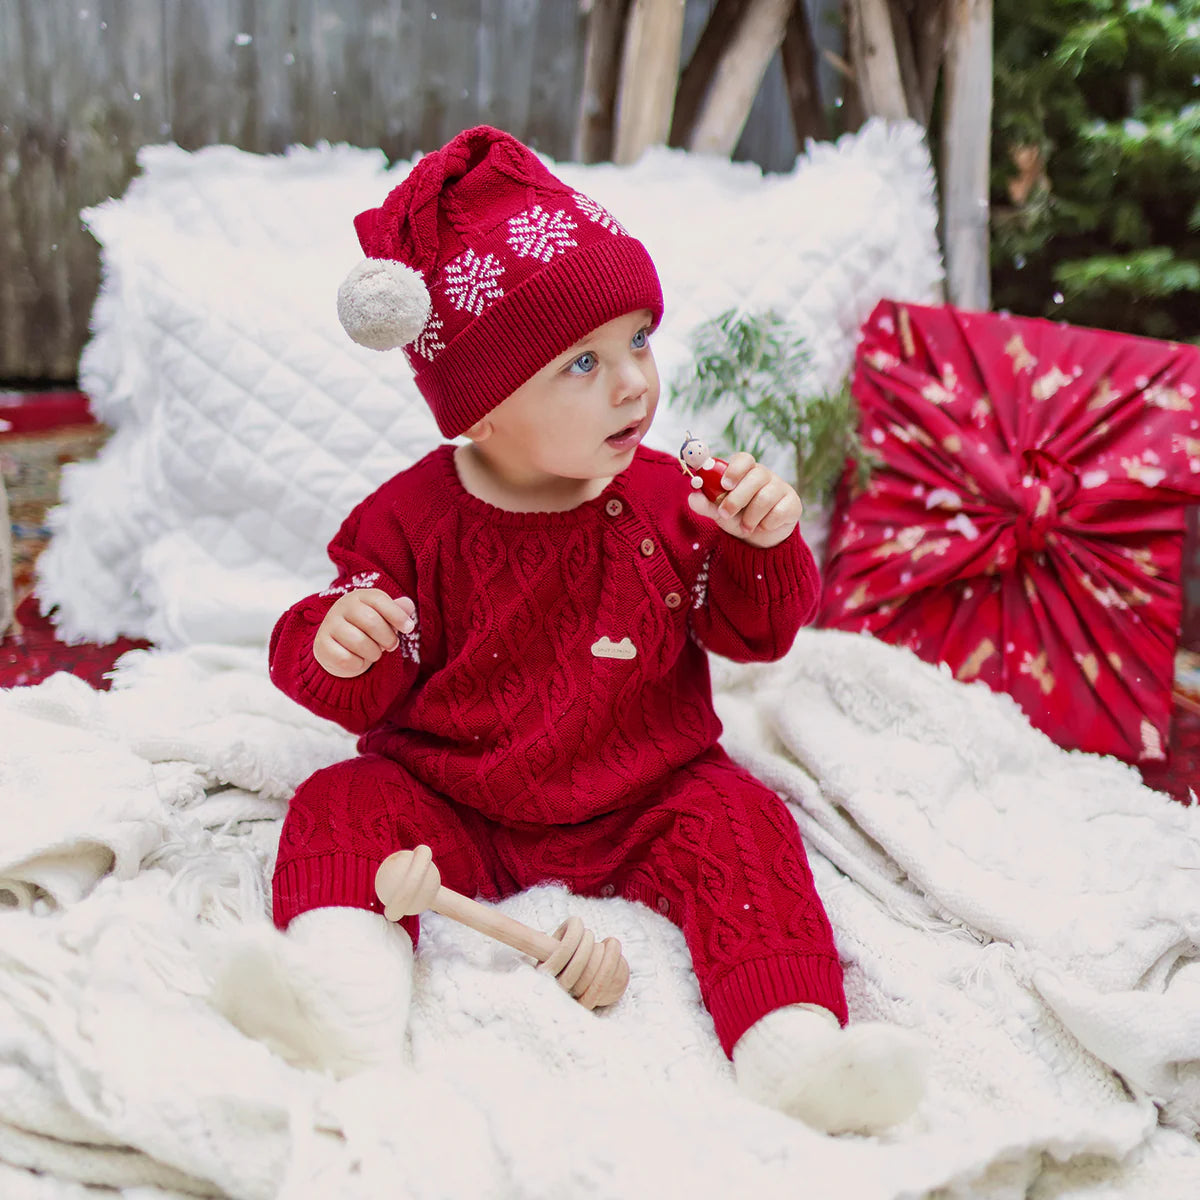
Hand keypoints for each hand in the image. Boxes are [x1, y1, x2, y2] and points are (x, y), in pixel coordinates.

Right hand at [313, 589, 415, 677]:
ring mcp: (329, 625)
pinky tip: (357, 659)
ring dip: (374, 653)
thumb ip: (397, 611)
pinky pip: (346, 659)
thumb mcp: (384, 618)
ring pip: (359, 642)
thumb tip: (408, 605)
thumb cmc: (367, 630)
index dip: (397, 615)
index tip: (409, 628)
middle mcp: (342, 606)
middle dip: (388, 638)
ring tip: (374, 653)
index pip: (379, 600)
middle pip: (371, 621)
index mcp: (360, 596)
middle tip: (392, 646)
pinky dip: (358, 664)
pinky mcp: (322, 644)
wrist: (338, 648)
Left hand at [687, 451, 801, 548]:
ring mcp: (781, 488)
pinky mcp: (793, 504)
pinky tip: (763, 527)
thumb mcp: (718, 511)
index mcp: (745, 471)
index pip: (744, 459)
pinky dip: (767, 524)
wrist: (759, 538)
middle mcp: (764, 475)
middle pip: (755, 477)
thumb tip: (692, 496)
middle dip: (736, 499)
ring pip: (766, 497)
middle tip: (725, 514)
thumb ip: (705, 504)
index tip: (724, 484)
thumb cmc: (737, 516)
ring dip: (750, 517)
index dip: (735, 469)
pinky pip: (780, 512)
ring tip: (745, 528)